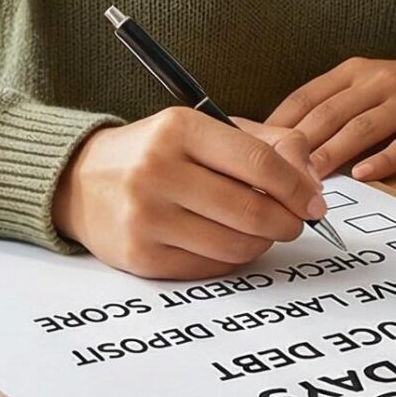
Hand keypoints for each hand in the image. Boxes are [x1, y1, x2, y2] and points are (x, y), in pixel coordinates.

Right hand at [52, 109, 327, 278]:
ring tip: (260, 231)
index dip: (298, 187)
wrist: (80, 182)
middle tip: (296, 222)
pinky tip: (226, 242)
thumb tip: (312, 184)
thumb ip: (266, 144)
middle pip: (252, 210)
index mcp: (179, 128)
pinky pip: (209, 268)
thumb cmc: (157, 152)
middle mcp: (158, 170)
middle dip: (288, 221)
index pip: (259, 163)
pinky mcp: (140, 256)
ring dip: (261, 242)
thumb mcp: (205, 129)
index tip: (315, 202)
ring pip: (235, 245)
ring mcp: (146, 216)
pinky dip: (230, 259)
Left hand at [266, 56, 395, 181]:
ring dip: (333, 153)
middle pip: (331, 113)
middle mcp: (379, 83)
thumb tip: (288, 142)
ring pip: (362, 127)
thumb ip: (335, 107)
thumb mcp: (370, 85)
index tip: (255, 147)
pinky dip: (382, 160)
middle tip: (274, 171)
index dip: (280, 121)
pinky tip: (363, 175)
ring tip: (309, 178)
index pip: (308, 96)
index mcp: (356, 71)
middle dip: (300, 143)